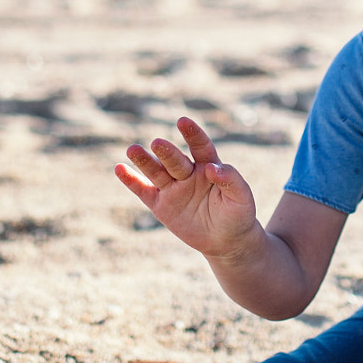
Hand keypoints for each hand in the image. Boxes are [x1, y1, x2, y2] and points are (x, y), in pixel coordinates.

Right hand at [114, 117, 258, 259]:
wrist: (226, 241)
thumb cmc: (237, 215)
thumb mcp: (242, 198)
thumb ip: (231, 180)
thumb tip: (212, 167)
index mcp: (209, 166)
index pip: (200, 146)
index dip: (192, 134)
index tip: (183, 122)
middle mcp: (188, 173)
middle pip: (175, 160)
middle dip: (166, 152)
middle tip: (157, 143)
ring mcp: (173, 188)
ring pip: (156, 171)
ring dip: (144, 161)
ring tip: (132, 149)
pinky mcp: (161, 205)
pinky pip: (144, 191)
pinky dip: (131, 181)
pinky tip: (119, 169)